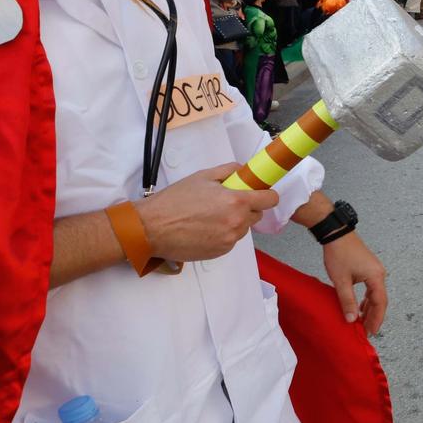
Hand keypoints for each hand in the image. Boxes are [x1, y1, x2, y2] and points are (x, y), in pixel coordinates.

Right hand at [135, 164, 280, 262]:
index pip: (270, 200)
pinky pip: (230, 240)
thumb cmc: (174, 201)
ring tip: (210, 216)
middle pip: (256, 215)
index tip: (260, 193)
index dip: (266, 195)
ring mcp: (229, 240)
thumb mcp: (202, 177)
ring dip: (234, 222)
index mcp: (236, 202)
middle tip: (226, 203)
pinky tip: (205, 228)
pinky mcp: (220, 252)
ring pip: (243, 228)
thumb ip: (228, 171)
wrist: (152, 228)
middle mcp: (237, 223)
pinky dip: (223, 234)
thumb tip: (244, 170)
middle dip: (246, 208)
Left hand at [322, 232, 388, 331]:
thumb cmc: (339, 254)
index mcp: (376, 277)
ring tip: (363, 321)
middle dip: (374, 316)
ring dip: (370, 308)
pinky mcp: (368, 268)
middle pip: (380, 299)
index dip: (377, 319)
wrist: (336, 233)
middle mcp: (379, 273)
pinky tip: (360, 306)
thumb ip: (347, 301)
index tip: (371, 331)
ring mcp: (374, 270)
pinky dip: (367, 299)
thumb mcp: (341, 281)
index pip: (380, 303)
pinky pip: (371, 287)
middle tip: (367, 330)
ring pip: (375, 294)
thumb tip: (352, 319)